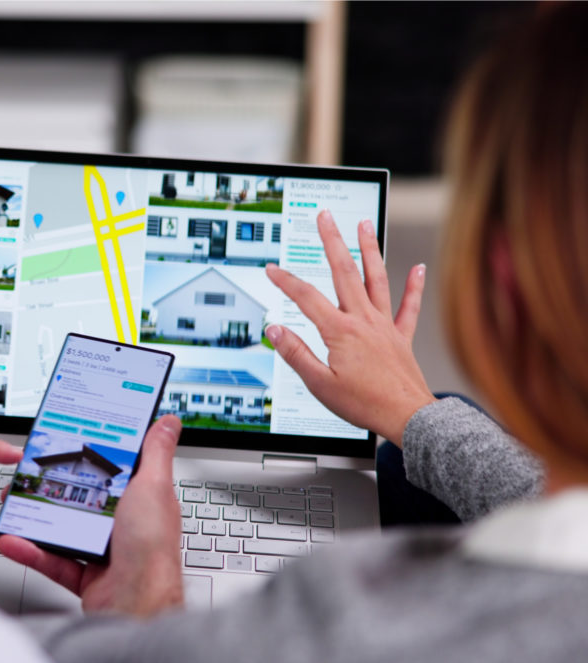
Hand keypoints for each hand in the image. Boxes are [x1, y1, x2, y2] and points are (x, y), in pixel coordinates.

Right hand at [0, 415, 183, 617]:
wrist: (137, 603)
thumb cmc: (152, 548)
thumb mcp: (153, 486)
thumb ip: (156, 452)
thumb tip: (169, 422)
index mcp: (141, 500)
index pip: (115, 470)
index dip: (94, 454)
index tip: (70, 440)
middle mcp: (124, 524)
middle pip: (83, 497)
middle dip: (54, 487)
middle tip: (32, 473)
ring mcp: (104, 550)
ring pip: (63, 528)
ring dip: (36, 518)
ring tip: (15, 504)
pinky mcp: (86, 575)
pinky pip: (52, 559)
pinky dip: (31, 551)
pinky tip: (14, 539)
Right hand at [264, 210, 435, 445]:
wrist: (406, 416)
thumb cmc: (364, 404)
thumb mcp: (319, 384)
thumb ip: (295, 354)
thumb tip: (275, 330)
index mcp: (340, 332)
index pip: (306, 298)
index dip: (286, 281)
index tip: (272, 269)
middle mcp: (363, 321)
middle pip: (344, 272)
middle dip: (332, 241)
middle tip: (326, 218)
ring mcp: (384, 326)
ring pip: (376, 279)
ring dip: (370, 250)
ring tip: (364, 226)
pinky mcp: (401, 337)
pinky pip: (408, 306)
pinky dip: (414, 286)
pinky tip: (418, 268)